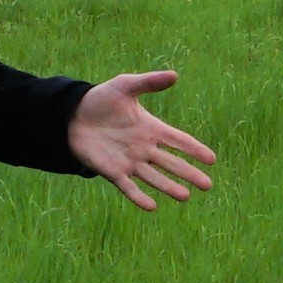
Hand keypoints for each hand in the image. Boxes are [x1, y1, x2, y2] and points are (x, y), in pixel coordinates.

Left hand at [71, 69, 215, 207]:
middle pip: (172, 163)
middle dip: (189, 173)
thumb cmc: (100, 99)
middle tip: (207, 185)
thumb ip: (149, 82)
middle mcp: (144, 148)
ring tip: (185, 196)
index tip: (211, 159)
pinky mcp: (113, 172)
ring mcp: (129, 162)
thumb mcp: (125, 86)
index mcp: (151, 128)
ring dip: (169, 187)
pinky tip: (152, 206)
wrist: (71, 116)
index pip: (178, 141)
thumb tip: (174, 75)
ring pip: (154, 177)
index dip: (195, 149)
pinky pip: (129, 187)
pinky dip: (139, 196)